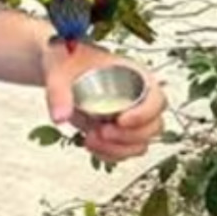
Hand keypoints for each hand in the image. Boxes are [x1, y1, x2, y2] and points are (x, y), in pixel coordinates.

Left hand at [42, 43, 166, 162]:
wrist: (59, 69)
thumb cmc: (66, 61)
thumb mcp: (59, 71)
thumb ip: (59, 92)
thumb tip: (60, 118)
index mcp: (134, 75)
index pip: (157, 99)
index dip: (145, 114)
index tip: (121, 119)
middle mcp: (137, 98)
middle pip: (154, 127)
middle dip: (129, 136)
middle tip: (102, 131)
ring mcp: (130, 117)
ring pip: (141, 144)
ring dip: (118, 149)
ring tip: (91, 139)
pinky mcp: (118, 132)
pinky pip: (124, 151)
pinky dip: (109, 154)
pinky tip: (89, 144)